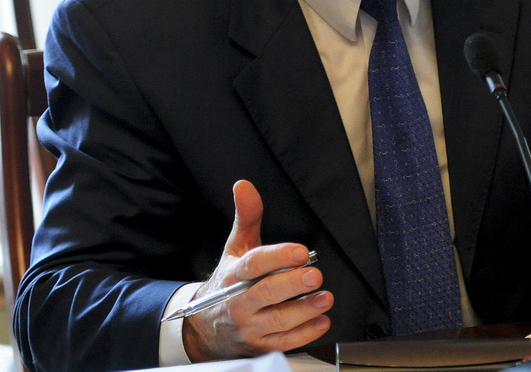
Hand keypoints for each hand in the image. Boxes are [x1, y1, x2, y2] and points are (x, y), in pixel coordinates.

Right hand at [182, 180, 332, 360]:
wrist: (205, 329)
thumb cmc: (228, 283)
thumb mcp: (235, 249)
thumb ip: (247, 218)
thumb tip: (244, 185)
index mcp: (235, 275)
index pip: (254, 264)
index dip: (277, 257)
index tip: (300, 251)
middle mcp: (240, 302)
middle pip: (265, 294)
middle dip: (291, 285)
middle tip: (314, 276)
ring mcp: (250, 327)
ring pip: (277, 321)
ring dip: (304, 311)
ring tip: (325, 298)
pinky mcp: (260, 346)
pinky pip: (284, 342)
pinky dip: (305, 334)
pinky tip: (321, 321)